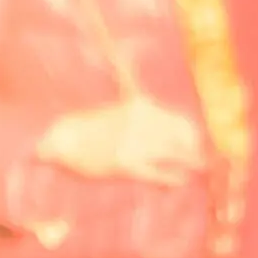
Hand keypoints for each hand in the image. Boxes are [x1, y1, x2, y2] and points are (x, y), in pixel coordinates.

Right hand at [34, 98, 210, 187]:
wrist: (59, 136)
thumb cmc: (85, 126)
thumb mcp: (115, 106)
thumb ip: (135, 99)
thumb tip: (138, 76)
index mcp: (141, 105)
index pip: (180, 120)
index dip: (191, 133)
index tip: (195, 142)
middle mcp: (143, 123)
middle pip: (184, 136)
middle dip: (193, 148)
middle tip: (199, 159)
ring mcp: (136, 143)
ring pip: (176, 153)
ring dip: (189, 162)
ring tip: (196, 169)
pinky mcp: (127, 164)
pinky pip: (159, 173)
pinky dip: (171, 178)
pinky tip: (178, 181)